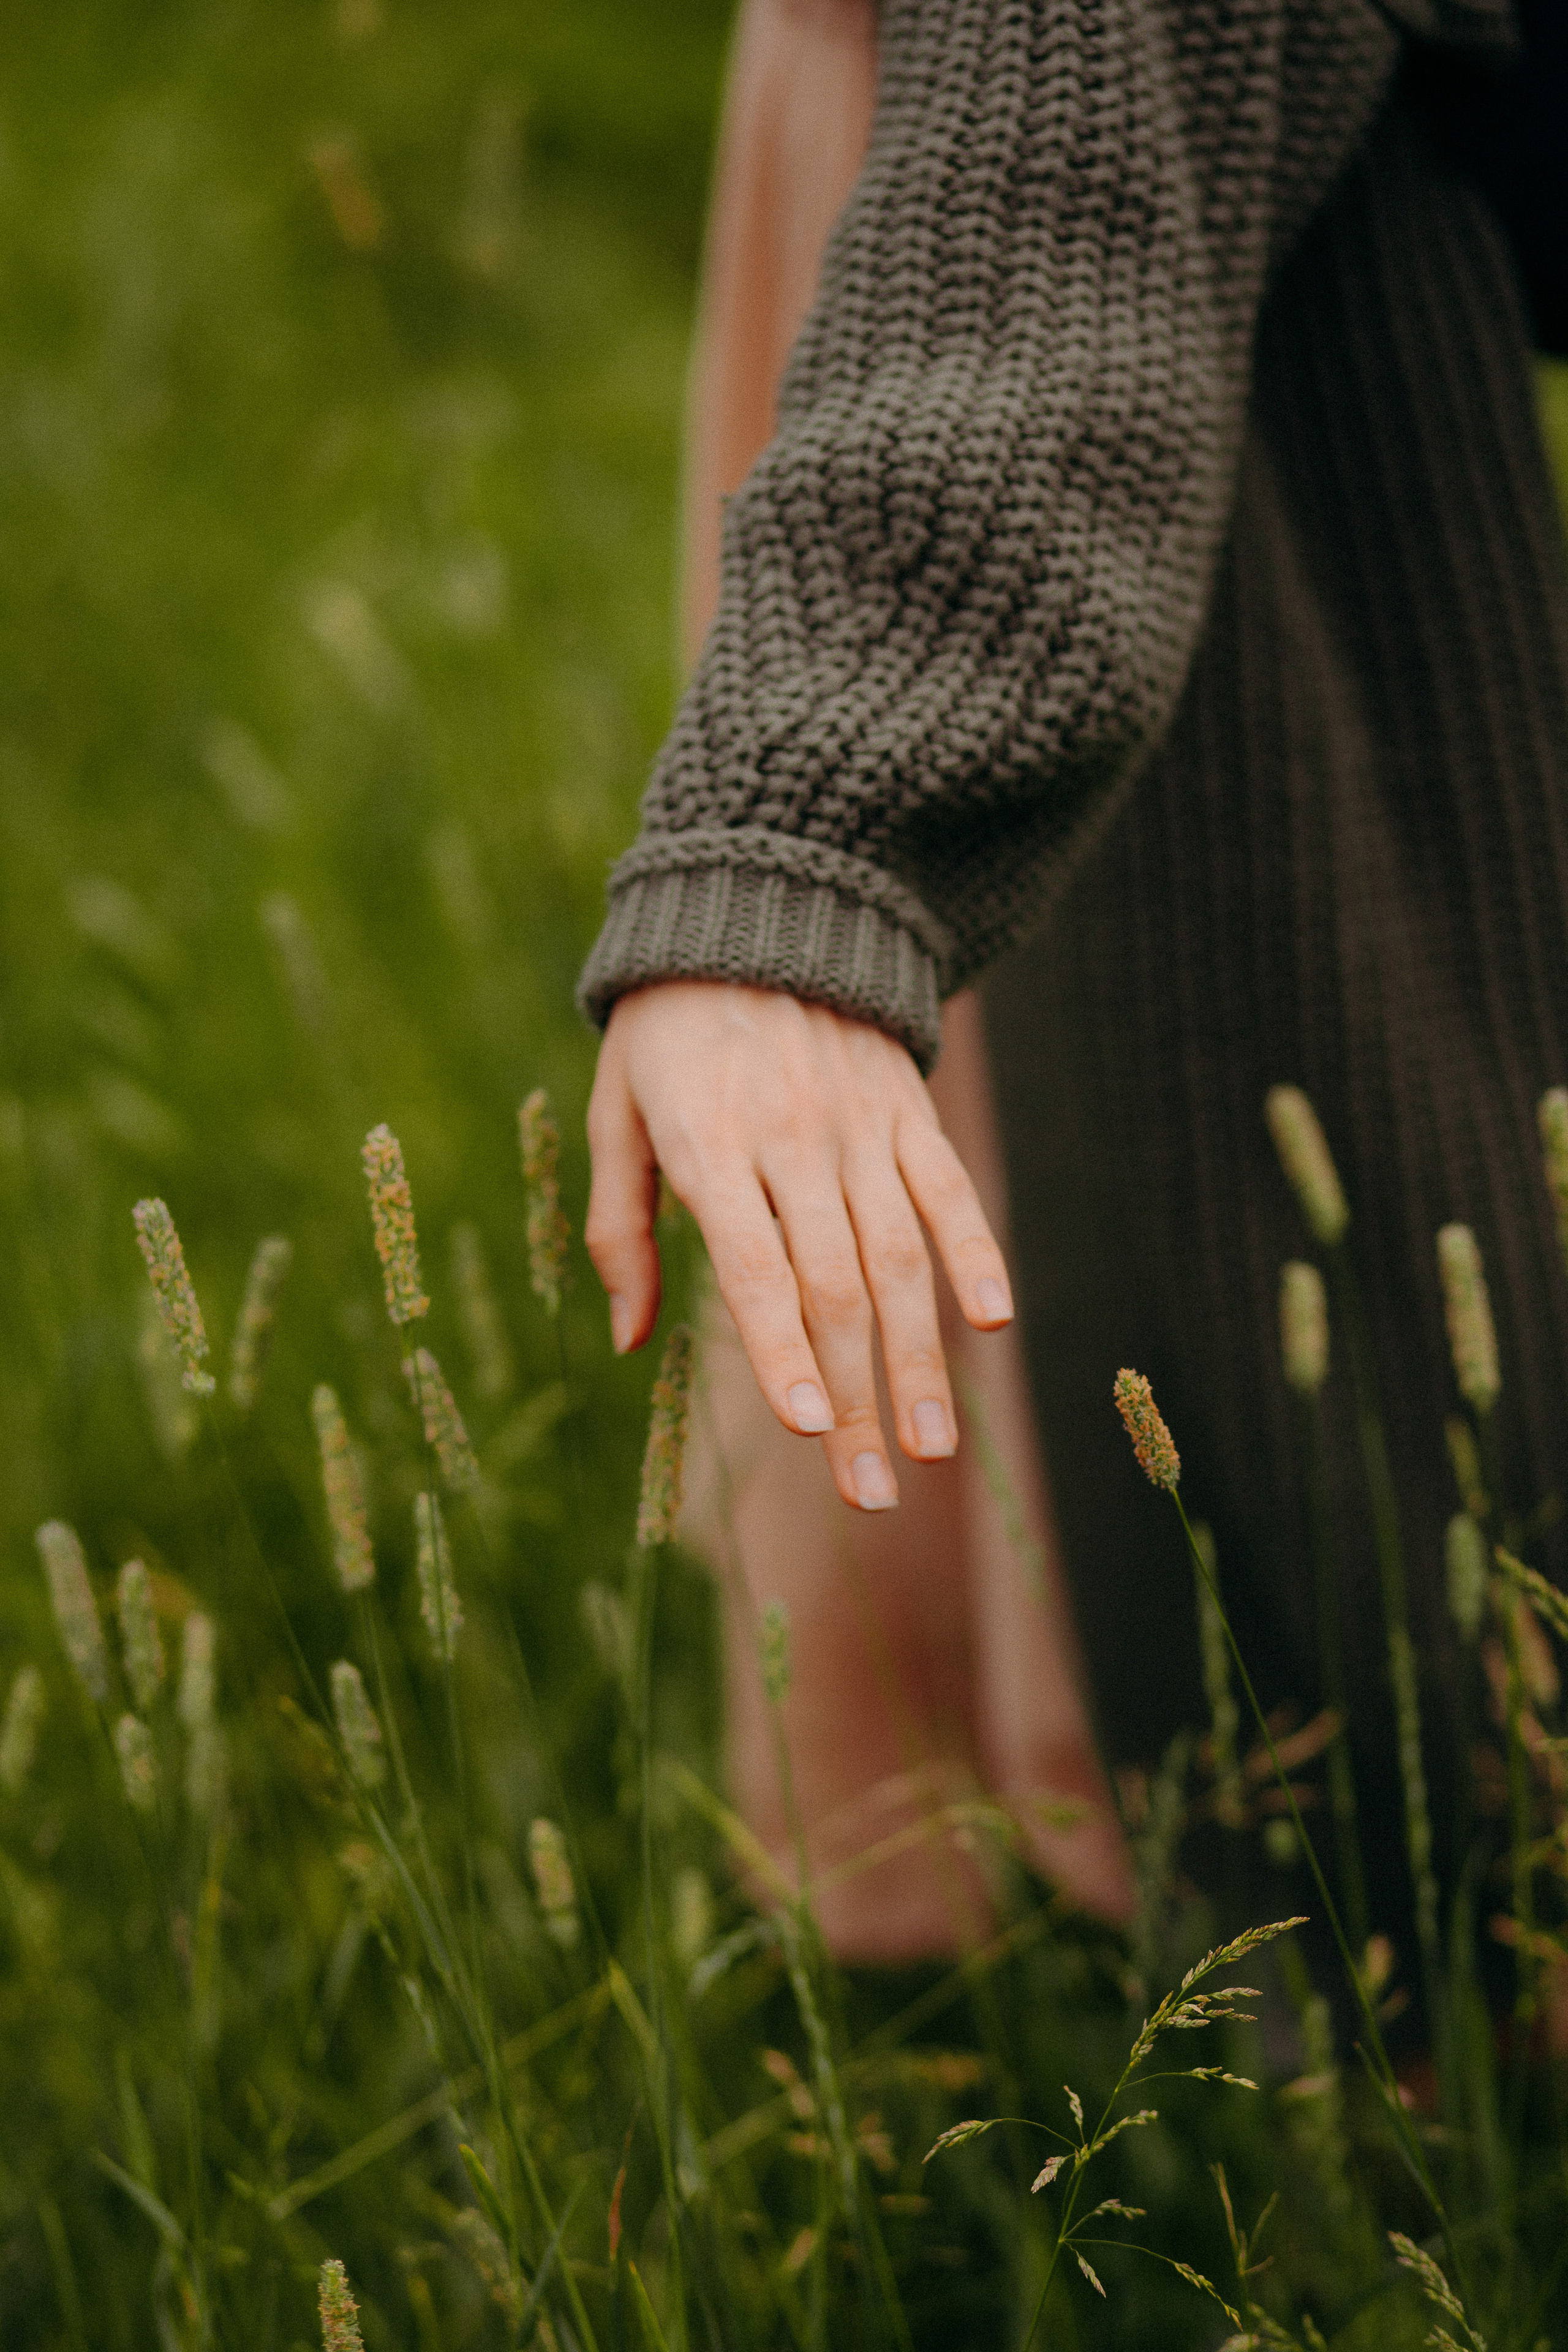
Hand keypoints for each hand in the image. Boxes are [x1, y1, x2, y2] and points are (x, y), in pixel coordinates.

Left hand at [585, 979, 1012, 1511]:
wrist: (757, 907)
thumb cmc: (666, 1030)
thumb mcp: (615, 1111)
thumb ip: (619, 1226)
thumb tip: (628, 1338)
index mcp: (709, 1146)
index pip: (754, 1266)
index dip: (780, 1349)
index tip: (802, 1427)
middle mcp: (792, 1140)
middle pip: (834, 1287)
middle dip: (855, 1397)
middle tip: (870, 1491)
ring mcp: (859, 1125)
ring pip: (899, 1256)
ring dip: (919, 1359)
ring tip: (935, 1446)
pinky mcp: (907, 1111)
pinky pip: (948, 1190)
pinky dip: (976, 1253)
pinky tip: (991, 1323)